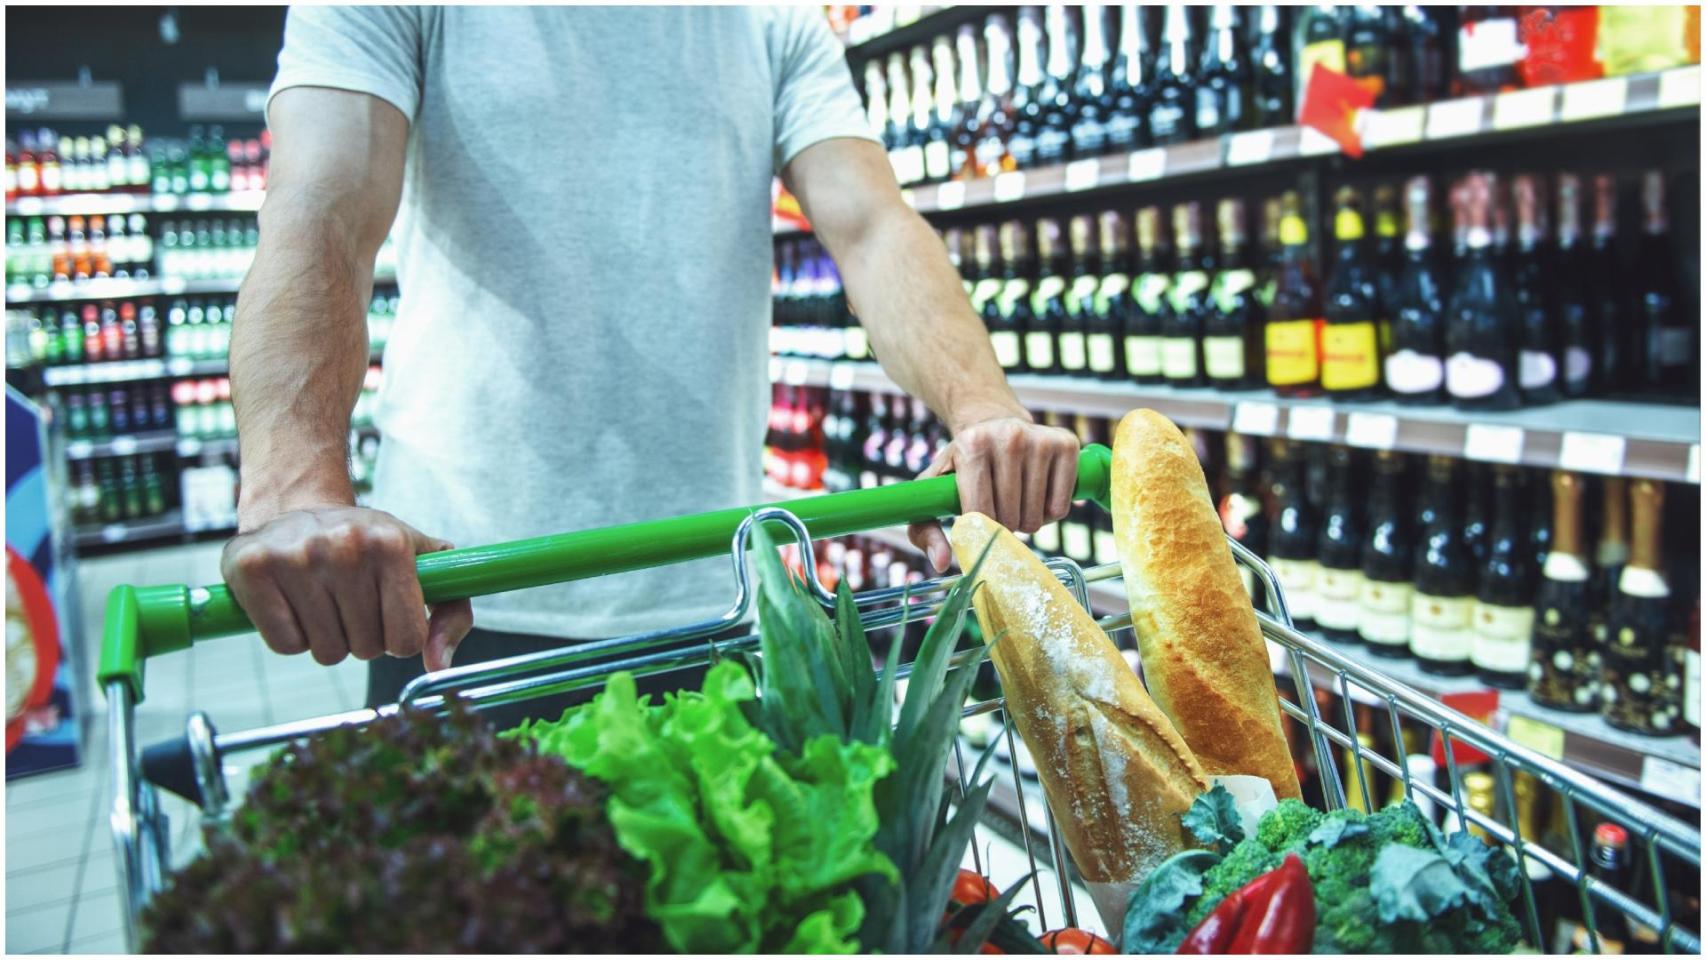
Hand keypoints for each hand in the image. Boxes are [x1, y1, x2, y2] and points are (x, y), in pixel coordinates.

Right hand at [221, 505, 473, 670]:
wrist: (297, 505)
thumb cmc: (368, 546)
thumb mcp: (423, 566)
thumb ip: (451, 614)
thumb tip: (438, 665)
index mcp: (391, 543)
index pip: (407, 640)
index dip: (398, 639)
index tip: (388, 614)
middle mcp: (345, 546)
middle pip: (366, 649)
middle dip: (362, 637)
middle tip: (349, 603)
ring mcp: (295, 555)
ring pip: (325, 652)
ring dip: (327, 638)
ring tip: (323, 600)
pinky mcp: (251, 567)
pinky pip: (286, 645)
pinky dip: (292, 636)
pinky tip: (293, 603)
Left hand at [907, 415, 1081, 571]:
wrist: (993, 423)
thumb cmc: (961, 464)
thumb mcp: (934, 490)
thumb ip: (924, 529)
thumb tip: (940, 563)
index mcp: (971, 444)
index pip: (981, 512)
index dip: (981, 529)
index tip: (977, 521)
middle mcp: (1008, 436)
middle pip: (1011, 517)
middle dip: (1004, 526)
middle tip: (999, 511)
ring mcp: (1040, 439)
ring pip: (1038, 516)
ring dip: (1027, 521)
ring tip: (1016, 504)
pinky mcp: (1066, 444)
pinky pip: (1060, 507)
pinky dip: (1049, 514)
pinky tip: (1037, 497)